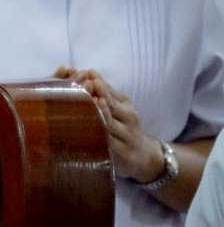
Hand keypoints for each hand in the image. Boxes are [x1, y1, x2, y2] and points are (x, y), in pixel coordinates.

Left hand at [56, 66, 165, 182]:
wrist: (141, 154)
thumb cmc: (122, 127)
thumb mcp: (117, 108)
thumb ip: (102, 94)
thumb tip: (84, 74)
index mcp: (125, 104)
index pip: (110, 91)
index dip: (99, 82)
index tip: (86, 71)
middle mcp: (129, 117)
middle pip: (112, 104)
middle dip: (99, 93)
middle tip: (87, 82)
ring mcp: (127, 135)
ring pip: (110, 122)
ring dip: (101, 112)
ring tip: (94, 101)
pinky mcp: (123, 151)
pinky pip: (109, 142)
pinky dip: (101, 134)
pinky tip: (92, 129)